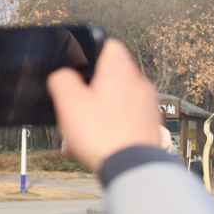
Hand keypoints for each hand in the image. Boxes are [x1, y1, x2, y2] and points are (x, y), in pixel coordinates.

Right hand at [47, 40, 166, 171]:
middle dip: (92, 91)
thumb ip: (62, 80)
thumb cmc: (104, 135)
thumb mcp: (69, 102)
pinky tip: (96, 144)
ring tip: (82, 133)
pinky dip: (111, 128)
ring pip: (117, 102)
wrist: (133, 168)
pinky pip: (126, 121)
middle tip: (76, 107)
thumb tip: (62, 75)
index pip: (109, 45)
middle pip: (111, 77)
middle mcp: (139, 83)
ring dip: (99, 113)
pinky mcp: (150, 125)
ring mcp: (148, 105)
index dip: (91, 53)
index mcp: (120, 70)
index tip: (80, 68)